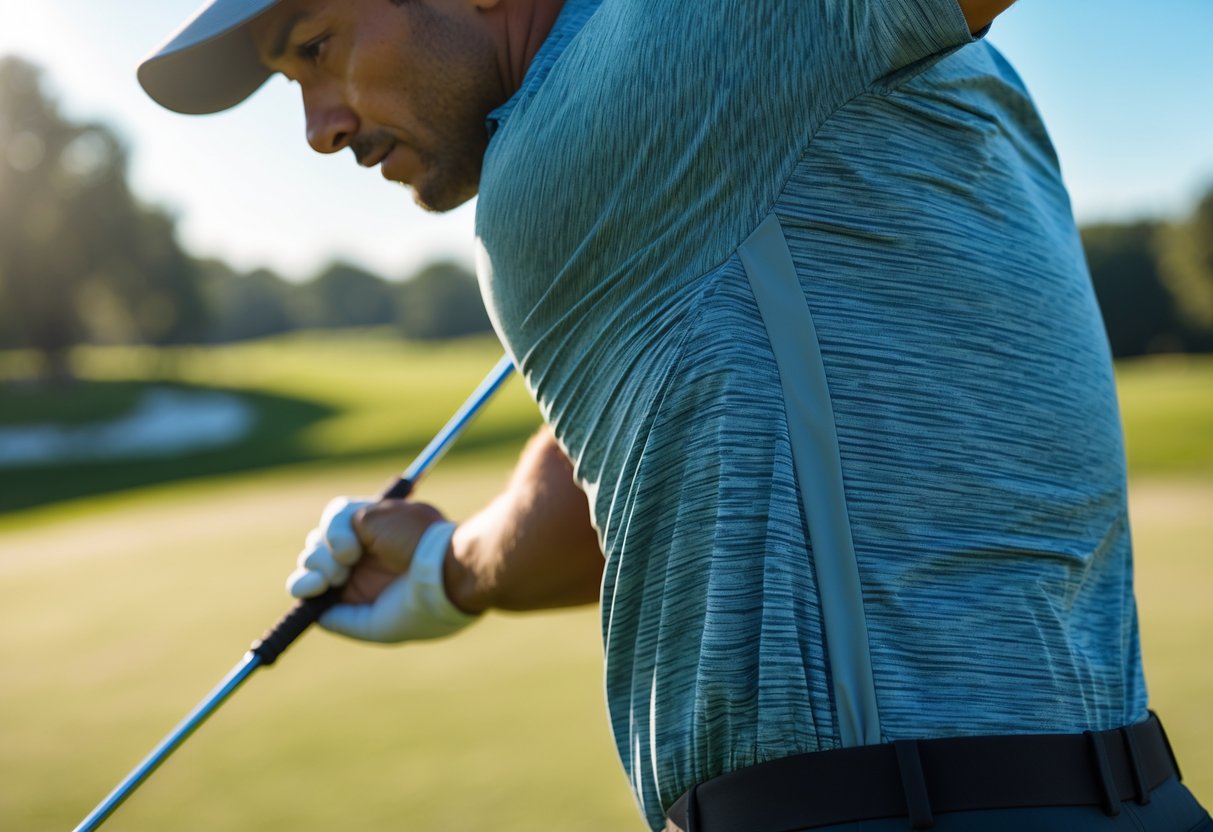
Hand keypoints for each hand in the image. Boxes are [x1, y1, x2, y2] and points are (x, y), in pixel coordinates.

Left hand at [287, 496, 479, 642]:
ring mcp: (370, 533)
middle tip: (323, 584)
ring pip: (321, 537)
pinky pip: (336, 516)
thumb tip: (316, 612)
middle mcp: (368, 556)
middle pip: (315, 555)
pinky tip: (352, 552)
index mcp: (370, 582)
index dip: (307, 583)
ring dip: (321, 558)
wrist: (447, 580)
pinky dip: (335, 536)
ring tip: (343, 571)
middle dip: (310, 572)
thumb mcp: (376, 625)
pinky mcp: (373, 513)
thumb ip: (344, 619)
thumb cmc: (420, 609)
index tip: (309, 594)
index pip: (324, 576)